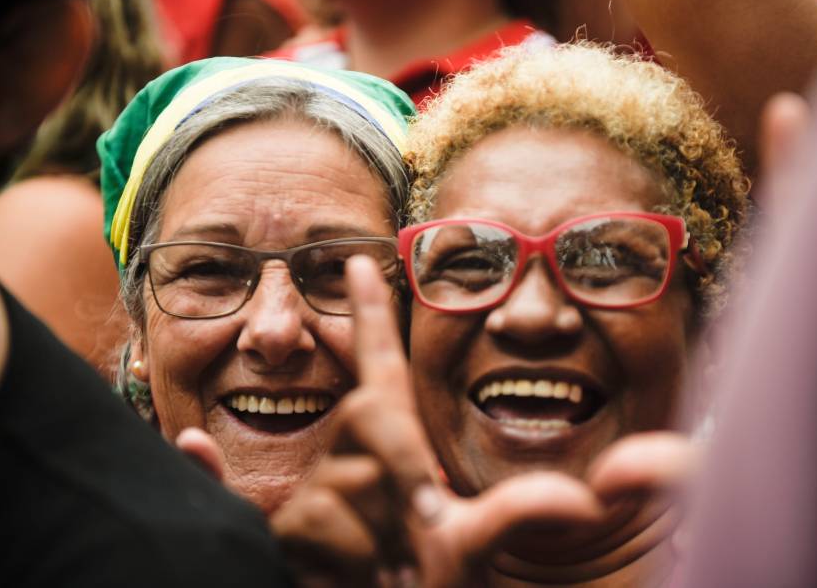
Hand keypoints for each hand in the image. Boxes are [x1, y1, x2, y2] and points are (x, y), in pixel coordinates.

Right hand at [269, 256, 611, 586]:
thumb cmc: (435, 585)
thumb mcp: (478, 542)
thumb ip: (522, 512)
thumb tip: (584, 503)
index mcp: (392, 445)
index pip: (380, 366)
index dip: (371, 315)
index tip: (361, 261)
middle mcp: (351, 458)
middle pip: (368, 415)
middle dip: (405, 466)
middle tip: (430, 522)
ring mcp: (317, 494)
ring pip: (344, 490)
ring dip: (383, 542)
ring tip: (394, 575)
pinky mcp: (288, 531)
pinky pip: (281, 511)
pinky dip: (264, 505)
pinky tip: (232, 481)